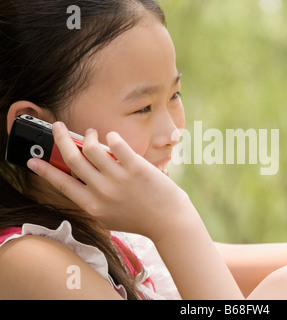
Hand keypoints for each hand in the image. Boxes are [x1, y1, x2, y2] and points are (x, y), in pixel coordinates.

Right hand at [27, 122, 191, 238]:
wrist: (168, 222)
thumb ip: (93, 200)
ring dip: (88, 135)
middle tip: (57, 126)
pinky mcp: (136, 167)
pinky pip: (116, 143)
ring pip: (92, 148)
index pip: (61, 183)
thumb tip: (81, 176)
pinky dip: (112, 136)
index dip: (44, 170)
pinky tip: (113, 137)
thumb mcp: (109, 216)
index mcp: (92, 205)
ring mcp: (119, 179)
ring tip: (91, 133)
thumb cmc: (140, 219)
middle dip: (60, 139)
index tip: (32, 160)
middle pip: (72, 159)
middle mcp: (102, 191)